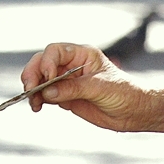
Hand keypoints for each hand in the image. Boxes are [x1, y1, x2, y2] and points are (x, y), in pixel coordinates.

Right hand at [21, 43, 150, 131]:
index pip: (56, 51)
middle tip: (29, 88)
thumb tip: (48, 92)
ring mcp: (67, 81)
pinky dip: (38, 99)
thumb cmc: (124, 92)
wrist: (135, 112)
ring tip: (32, 102)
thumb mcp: (99, 87)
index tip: (48, 78)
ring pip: (41, 79)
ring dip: (33, 88)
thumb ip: (73, 88)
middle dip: (34, 73)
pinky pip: (46, 95)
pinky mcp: (65, 96)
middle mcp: (71, 65)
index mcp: (82, 54)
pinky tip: (37, 107)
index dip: (47, 62)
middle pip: (44, 62)